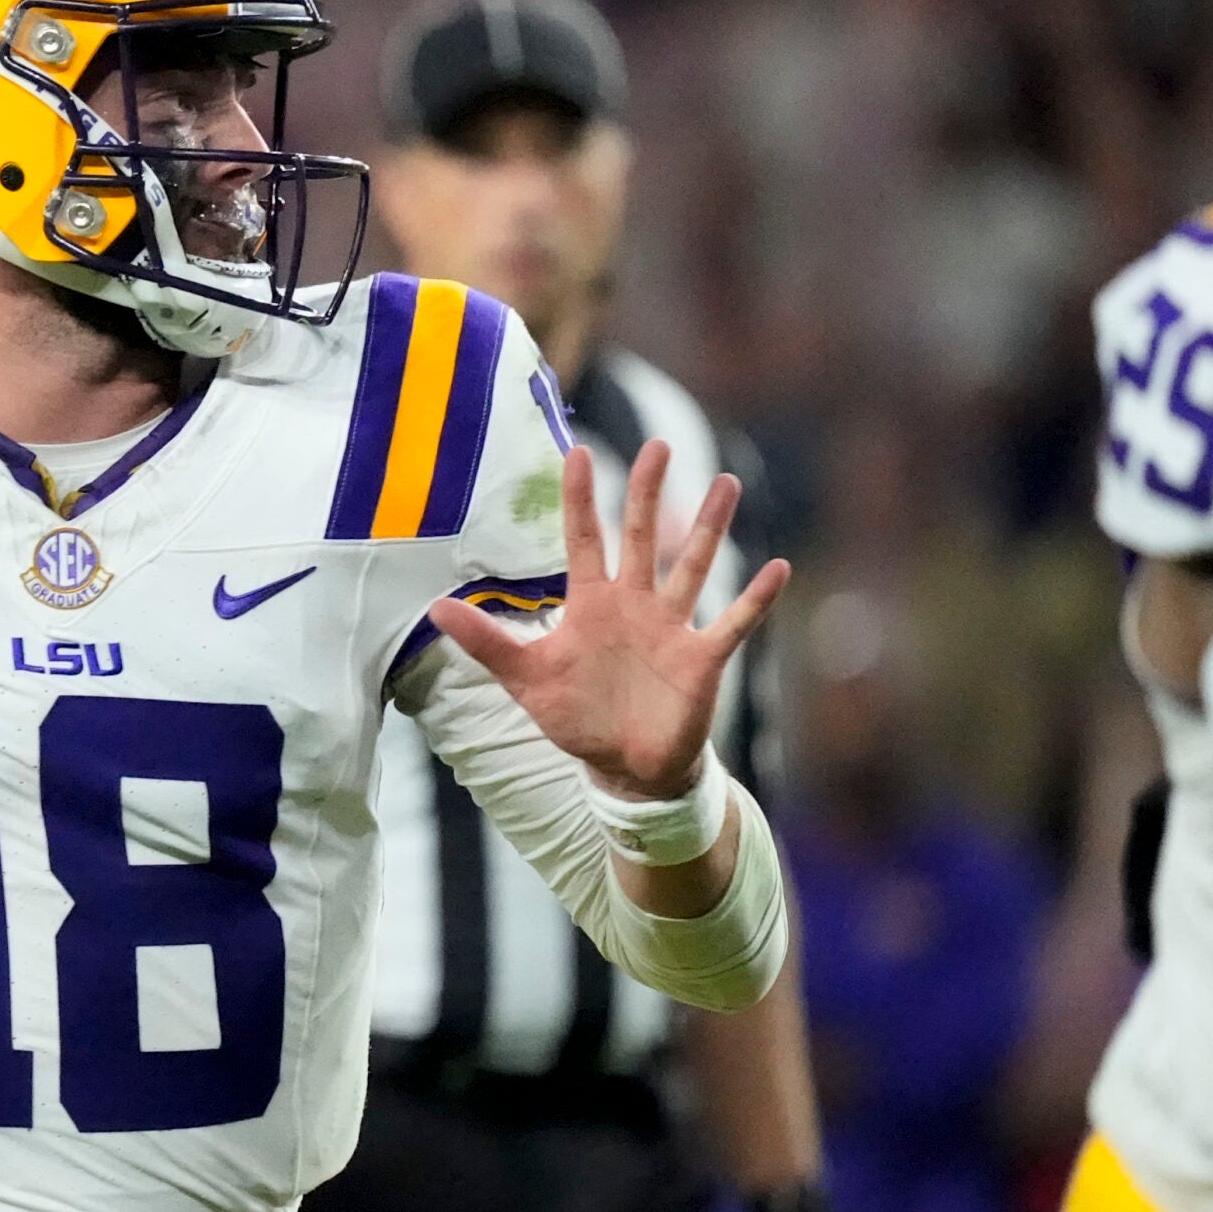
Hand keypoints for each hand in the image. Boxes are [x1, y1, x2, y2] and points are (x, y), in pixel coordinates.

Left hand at [430, 440, 789, 798]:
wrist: (624, 767)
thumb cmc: (577, 716)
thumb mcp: (526, 678)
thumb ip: (486, 642)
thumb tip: (434, 608)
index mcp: (591, 603)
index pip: (584, 539)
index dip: (580, 498)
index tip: (577, 452)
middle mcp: (634, 604)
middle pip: (641, 536)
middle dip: (648, 492)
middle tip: (659, 444)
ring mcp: (672, 627)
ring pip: (692, 566)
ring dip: (710, 527)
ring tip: (727, 484)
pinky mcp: (702, 659)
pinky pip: (733, 622)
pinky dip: (755, 598)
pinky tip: (777, 567)